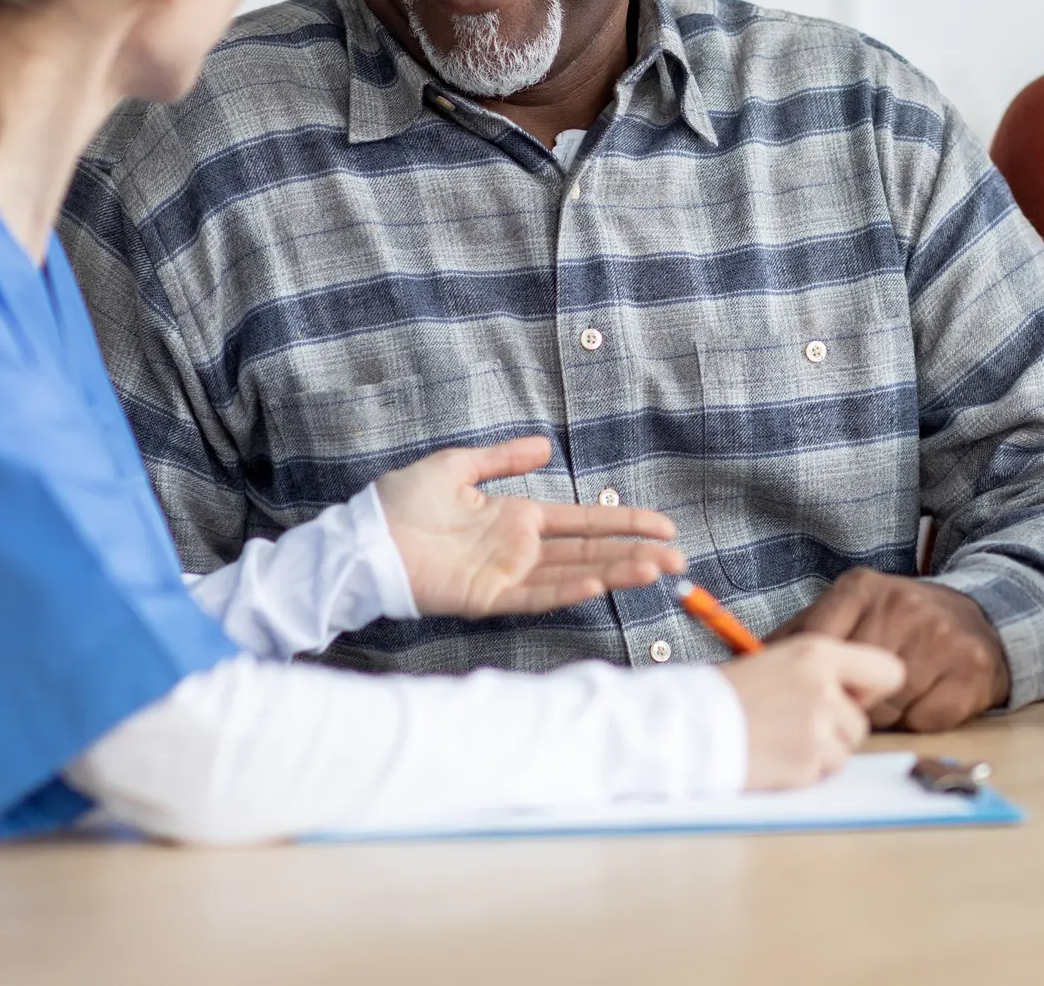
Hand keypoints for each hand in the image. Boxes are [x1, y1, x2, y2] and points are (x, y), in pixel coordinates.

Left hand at [372, 436, 682, 618]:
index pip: (583, 522)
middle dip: (635, 554)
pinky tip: (600, 584)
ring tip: (656, 570)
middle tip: (678, 559)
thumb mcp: (458, 467)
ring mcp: (508, 576)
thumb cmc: (402, 502)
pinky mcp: (488, 598)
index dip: (624, 523)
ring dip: (615, 572)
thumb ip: (504, 459)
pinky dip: (569, 591)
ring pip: (574, 575)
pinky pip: (537, 596)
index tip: (664, 526)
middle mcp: (521, 549)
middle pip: (590, 551)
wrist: (364, 536)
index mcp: (517, 518)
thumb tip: (546, 445)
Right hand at [722, 635, 906, 789]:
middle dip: (835, 731)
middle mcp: (825, 688)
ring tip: (780, 740)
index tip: (849, 696)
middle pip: (861, 722)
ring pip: (845, 752)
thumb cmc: (727, 693)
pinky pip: (822, 773)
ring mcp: (817, 728)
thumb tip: (856, 693)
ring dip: (819, 753)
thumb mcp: (778, 661)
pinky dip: (802, 772)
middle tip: (793, 725)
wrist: (687, 725)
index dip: (870, 689)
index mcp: (818, 653)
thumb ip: (820, 672)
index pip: (888, 670)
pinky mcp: (807, 762)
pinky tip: (774, 756)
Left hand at [770, 568, 1009, 731]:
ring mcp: (940, 639)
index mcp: (862, 589)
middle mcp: (903, 607)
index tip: (816, 693)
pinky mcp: (969, 672)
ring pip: (886, 708)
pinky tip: (927, 698)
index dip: (813, 681)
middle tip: (862, 697)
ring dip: (886, 715)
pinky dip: (920, 721)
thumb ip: (805, 634)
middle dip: (852, 701)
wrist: (981, 620)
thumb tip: (749, 663)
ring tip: (898, 695)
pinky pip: (923, 721)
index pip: (815, 645)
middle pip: (850, 684)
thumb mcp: (853, 610)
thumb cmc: (902, 624)